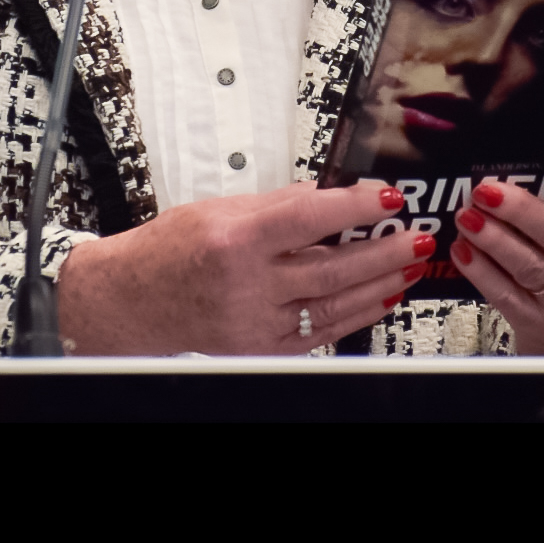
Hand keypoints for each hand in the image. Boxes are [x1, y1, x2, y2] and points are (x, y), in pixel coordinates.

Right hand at [57, 180, 433, 354]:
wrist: (129, 302)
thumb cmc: (167, 252)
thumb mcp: (217, 209)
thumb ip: (277, 202)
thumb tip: (327, 194)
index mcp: (235, 239)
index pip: (309, 216)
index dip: (355, 205)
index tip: (386, 196)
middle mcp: (247, 285)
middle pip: (333, 266)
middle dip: (383, 249)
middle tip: (415, 234)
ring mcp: (256, 322)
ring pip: (334, 302)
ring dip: (380, 282)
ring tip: (409, 262)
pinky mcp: (262, 348)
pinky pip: (322, 331)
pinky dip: (357, 314)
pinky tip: (380, 296)